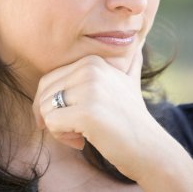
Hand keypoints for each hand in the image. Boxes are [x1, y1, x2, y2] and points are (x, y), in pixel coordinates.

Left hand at [33, 41, 153, 179]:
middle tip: (74, 128)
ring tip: (80, 133)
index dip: (53, 103)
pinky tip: (82, 140)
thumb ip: (127, 63)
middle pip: (44, 93)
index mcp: (92, 60)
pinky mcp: (86, 112)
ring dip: (57, 128)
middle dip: (51, 116)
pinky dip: (61, 136)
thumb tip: (137, 45)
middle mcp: (89, 68)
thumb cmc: (132, 117)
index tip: (72, 117)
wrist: (150, 147)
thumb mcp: (129, 81)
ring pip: (45, 108)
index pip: (48, 79)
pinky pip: (51, 122)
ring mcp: (89, 89)